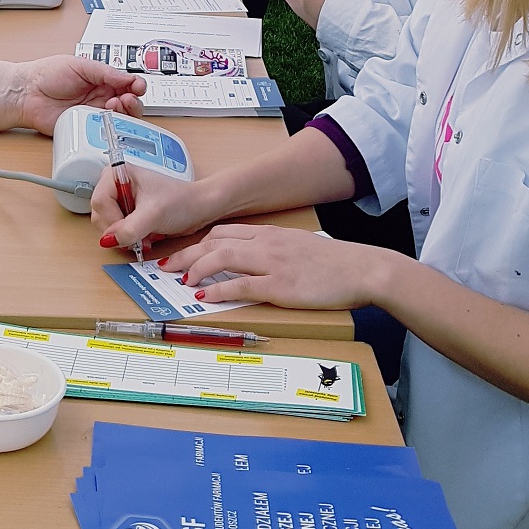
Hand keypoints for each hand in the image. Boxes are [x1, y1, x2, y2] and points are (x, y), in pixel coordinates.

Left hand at [16, 58, 145, 134]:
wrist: (26, 92)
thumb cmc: (47, 74)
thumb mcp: (80, 65)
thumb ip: (105, 72)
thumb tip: (127, 78)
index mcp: (102, 80)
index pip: (128, 85)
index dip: (136, 87)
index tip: (137, 87)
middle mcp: (100, 98)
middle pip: (129, 105)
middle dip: (133, 103)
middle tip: (126, 99)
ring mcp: (93, 115)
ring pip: (119, 121)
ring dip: (122, 115)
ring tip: (113, 107)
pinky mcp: (84, 129)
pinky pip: (102, 133)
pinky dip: (108, 129)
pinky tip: (104, 122)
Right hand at [90, 161, 212, 249]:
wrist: (198, 208)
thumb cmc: (182, 200)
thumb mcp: (154, 214)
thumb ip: (129, 228)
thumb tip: (109, 240)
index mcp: (117, 174)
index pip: (99, 201)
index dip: (112, 220)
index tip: (127, 231)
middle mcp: (115, 185)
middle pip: (100, 215)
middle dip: (119, 231)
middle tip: (138, 235)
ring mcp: (120, 200)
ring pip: (107, 227)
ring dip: (125, 237)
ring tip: (145, 235)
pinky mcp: (127, 213)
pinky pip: (117, 232)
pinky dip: (129, 239)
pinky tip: (145, 236)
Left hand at [180, 223, 386, 309]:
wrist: (362, 269)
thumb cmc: (334, 263)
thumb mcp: (299, 248)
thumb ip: (274, 251)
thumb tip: (252, 262)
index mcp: (270, 234)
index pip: (224, 232)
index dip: (198, 242)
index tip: (182, 252)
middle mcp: (266, 243)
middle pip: (215, 242)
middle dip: (187, 253)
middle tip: (167, 265)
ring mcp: (272, 263)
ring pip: (222, 257)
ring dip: (197, 268)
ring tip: (182, 280)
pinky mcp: (280, 285)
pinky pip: (240, 285)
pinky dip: (218, 289)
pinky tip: (204, 295)